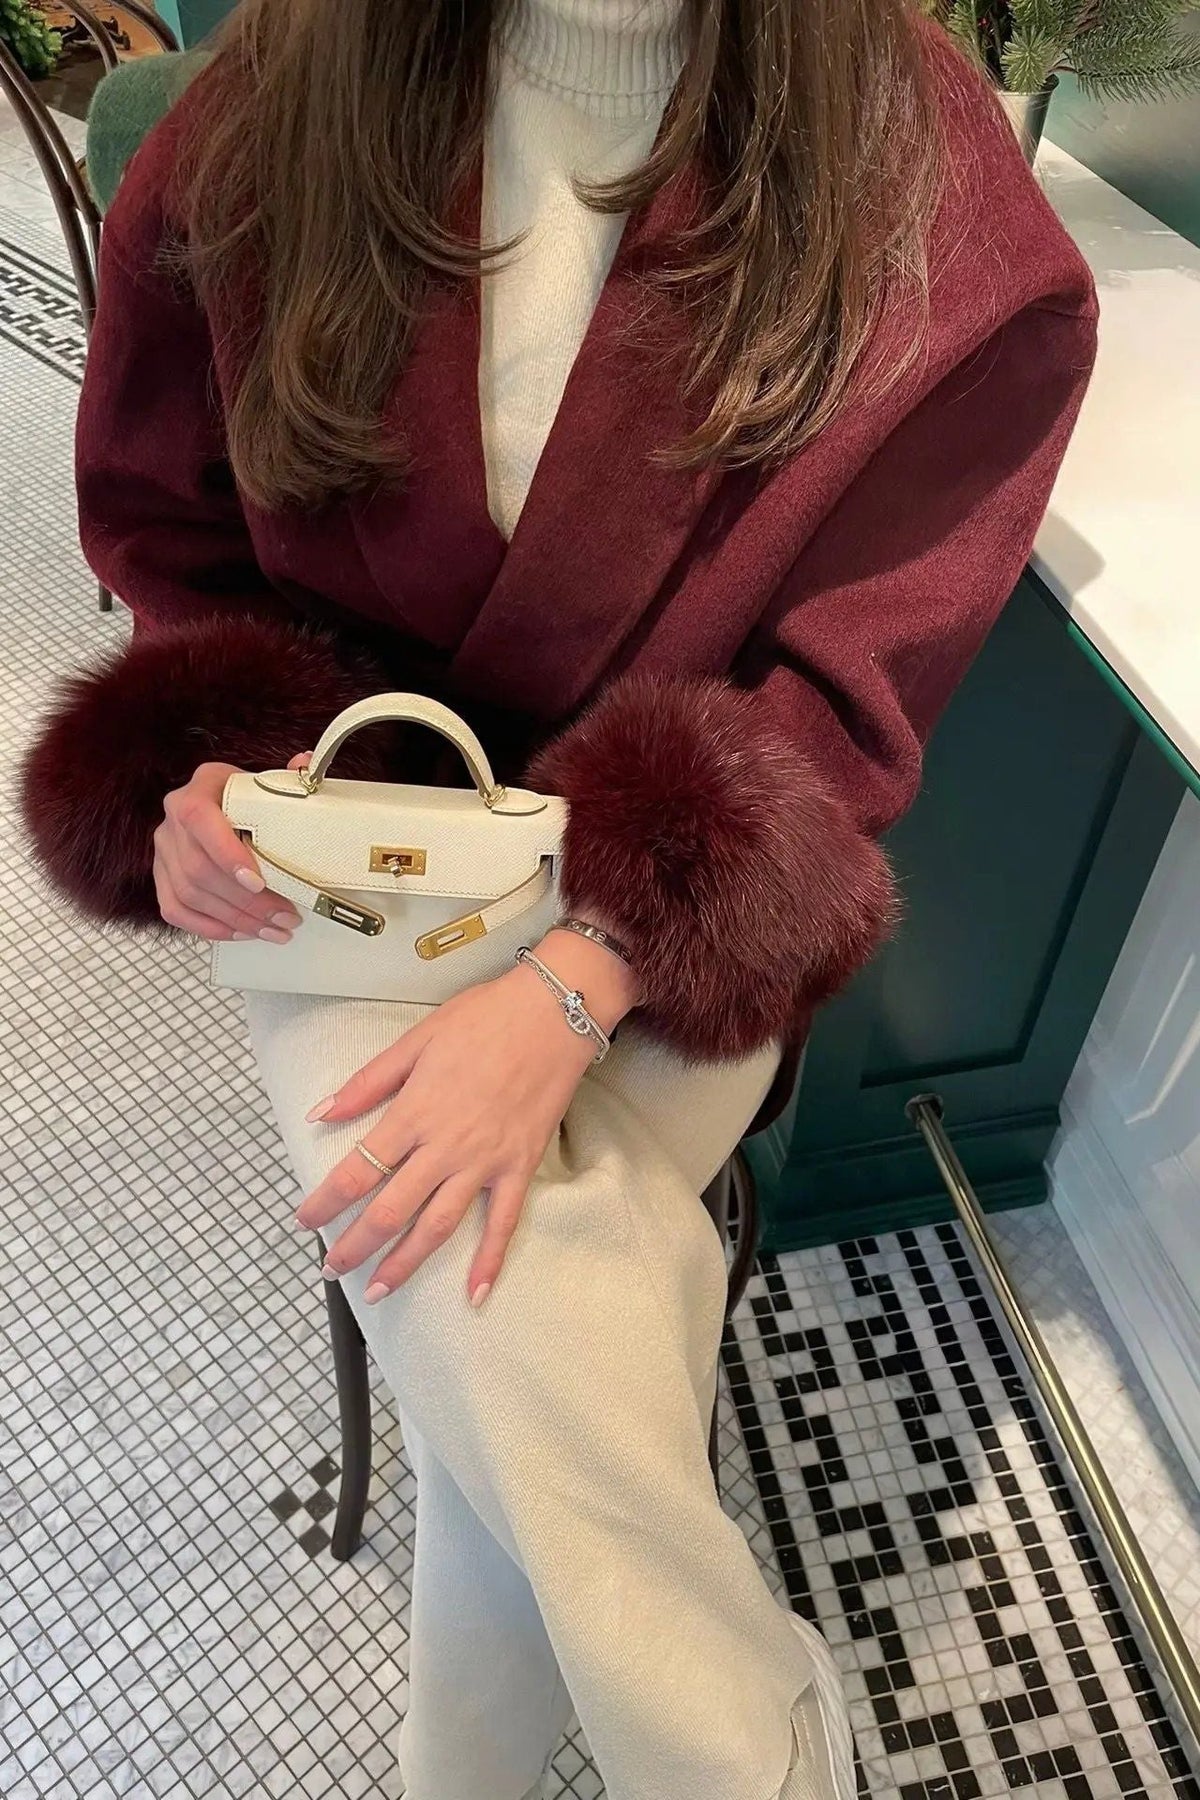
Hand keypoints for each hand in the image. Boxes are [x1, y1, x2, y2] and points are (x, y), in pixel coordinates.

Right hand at [153, 761, 301, 941]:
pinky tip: (241, 933)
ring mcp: (163, 850)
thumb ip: (286, 779)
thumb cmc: (245, 796)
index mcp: (199, 789)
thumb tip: (305, 764)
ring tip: (273, 930)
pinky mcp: (161, 876)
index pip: (200, 820)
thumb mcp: (264, 782)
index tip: (258, 882)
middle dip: (245, 902)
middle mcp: (173, 819)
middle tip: (284, 916)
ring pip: (189, 894)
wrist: (215, 802)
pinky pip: (175, 910)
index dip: (226, 854)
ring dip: (235, 919)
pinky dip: (209, 927)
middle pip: (199, 869)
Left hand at [296, 931, 638, 1304]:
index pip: (357, 1169)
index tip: (303, 1219)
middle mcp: (445, 1146)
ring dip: (405, 1263)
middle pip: (391, 1210)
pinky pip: (503, 1222)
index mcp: (414, 1113)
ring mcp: (484, 1162)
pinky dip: (489, 1261)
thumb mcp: (416, 1040)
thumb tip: (321, 1113)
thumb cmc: (482, 1019)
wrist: (553, 1014)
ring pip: (438, 1226)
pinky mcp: (519, 1166)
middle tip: (331, 1268)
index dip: (325, 1200)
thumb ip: (368, 1083)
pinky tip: (475, 1294)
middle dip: (355, 1245)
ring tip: (378, 1290)